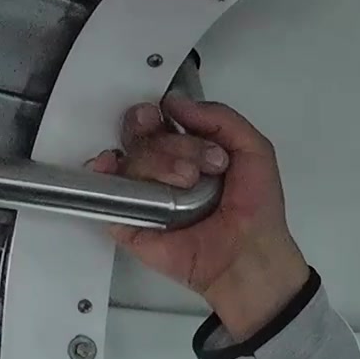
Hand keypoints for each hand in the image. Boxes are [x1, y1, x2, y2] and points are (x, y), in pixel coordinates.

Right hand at [87, 97, 309, 337]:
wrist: (250, 255)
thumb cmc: (256, 207)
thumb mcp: (255, 151)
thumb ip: (222, 119)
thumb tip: (175, 103)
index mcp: (185, 150)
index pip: (154, 121)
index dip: (153, 115)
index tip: (164, 117)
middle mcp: (160, 169)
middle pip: (139, 136)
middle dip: (169, 145)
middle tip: (197, 169)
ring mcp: (142, 194)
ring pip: (128, 159)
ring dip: (159, 165)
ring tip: (187, 184)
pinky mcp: (127, 221)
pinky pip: (103, 191)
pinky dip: (103, 176)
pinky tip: (112, 169)